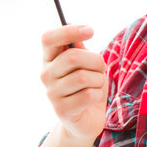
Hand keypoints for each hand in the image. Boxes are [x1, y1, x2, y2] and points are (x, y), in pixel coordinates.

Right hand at [40, 24, 108, 143]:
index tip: (91, 30)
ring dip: (99, 80)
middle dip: (96, 61)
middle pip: (73, 57)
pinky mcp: (62, 110)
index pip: (48, 39)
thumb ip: (79, 48)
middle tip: (101, 69)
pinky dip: (98, 95)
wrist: (84, 121)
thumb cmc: (87, 88)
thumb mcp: (86, 65)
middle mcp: (46, 75)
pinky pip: (88, 95)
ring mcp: (52, 93)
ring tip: (96, 86)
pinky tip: (93, 99)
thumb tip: (73, 25)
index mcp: (49, 59)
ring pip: (84, 77)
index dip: (69, 31)